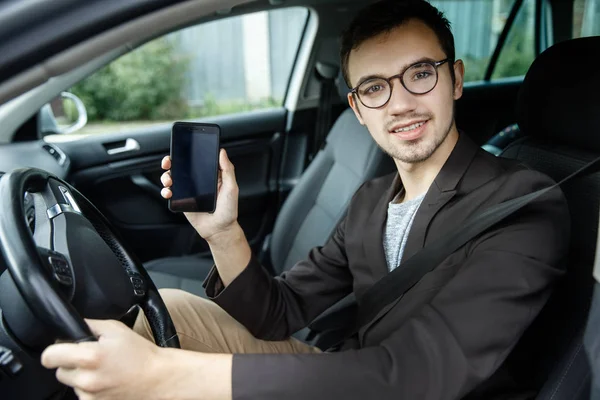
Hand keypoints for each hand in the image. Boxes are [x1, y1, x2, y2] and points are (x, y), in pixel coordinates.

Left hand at [41, 319, 166, 399]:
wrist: (157, 378)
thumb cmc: (140, 353)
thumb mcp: (116, 329)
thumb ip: (90, 325)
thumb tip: (71, 327)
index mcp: (90, 357)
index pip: (49, 357)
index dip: (54, 351)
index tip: (60, 350)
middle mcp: (86, 379)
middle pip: (60, 371)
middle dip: (71, 363)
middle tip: (91, 358)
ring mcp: (89, 396)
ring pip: (71, 384)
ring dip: (81, 377)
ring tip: (103, 370)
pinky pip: (82, 395)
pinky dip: (90, 389)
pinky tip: (106, 381)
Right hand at [161, 149, 239, 241]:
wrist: (220, 230)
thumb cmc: (228, 210)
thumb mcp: (231, 187)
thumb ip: (227, 170)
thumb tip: (222, 152)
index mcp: (210, 175)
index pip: (196, 160)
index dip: (187, 153)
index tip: (180, 149)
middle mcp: (198, 181)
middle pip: (180, 168)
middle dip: (170, 163)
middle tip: (168, 163)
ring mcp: (189, 191)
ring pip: (172, 179)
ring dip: (166, 177)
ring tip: (169, 181)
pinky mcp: (182, 201)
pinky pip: (171, 193)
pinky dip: (166, 191)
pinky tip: (169, 192)